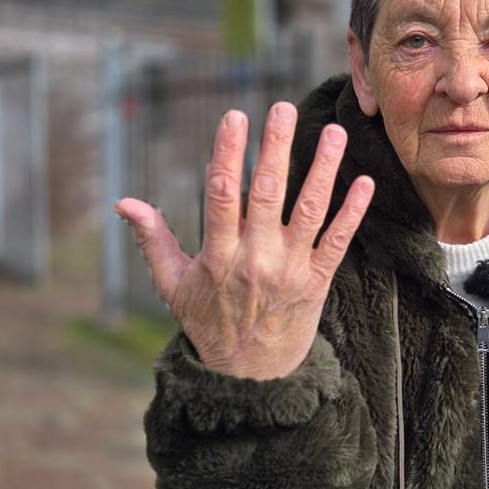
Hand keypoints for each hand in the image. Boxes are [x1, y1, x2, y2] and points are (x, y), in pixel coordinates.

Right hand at [114, 101, 374, 379]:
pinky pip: (338, 242)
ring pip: (309, 211)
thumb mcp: (173, 286)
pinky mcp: (318, 282)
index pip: (222, 195)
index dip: (228, 154)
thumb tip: (123, 203)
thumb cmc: (209, 325)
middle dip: (275, 148)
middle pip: (266, 194)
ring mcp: (290, 270)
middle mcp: (255, 259)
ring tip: (332, 132)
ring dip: (322, 169)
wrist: (250, 379)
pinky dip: (353, 212)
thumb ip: (152, 240)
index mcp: (217, 256)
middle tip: (282, 108)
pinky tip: (365, 181)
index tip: (235, 117)